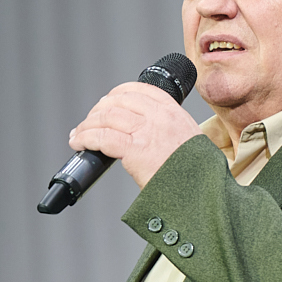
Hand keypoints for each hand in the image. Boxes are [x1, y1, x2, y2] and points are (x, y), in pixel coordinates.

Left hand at [68, 81, 203, 188]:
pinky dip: (85, 138)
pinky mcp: (135, 150)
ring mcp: (147, 132)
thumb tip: (141, 132)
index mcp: (173, 111)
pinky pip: (102, 137)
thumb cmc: (195, 173)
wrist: (203, 192)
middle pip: (117, 101)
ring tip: (78, 134)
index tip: (105, 103)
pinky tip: (78, 143)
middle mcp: (159, 116)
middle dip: (97, 110)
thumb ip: (167, 129)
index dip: (116, 94)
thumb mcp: (188, 139)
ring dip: (87, 125)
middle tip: (88, 122)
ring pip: (106, 117)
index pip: (139, 90)